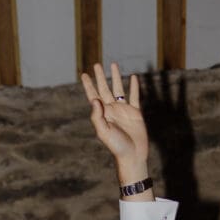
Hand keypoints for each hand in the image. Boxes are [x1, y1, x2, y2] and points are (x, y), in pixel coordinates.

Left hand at [81, 63, 150, 187]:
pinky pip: (134, 96)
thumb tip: (95, 99)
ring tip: (114, 64)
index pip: (94, 95)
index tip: (84, 74)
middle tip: (97, 64)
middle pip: (105, 89)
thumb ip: (97, 116)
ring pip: (119, 89)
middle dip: (101, 77)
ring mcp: (124, 110)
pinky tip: (133, 77)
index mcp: (102, 114)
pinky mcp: (135, 113)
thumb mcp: (103, 132)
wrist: (132, 155)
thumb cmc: (116, 146)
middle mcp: (112, 109)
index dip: (89, 85)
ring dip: (116, 77)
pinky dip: (134, 86)